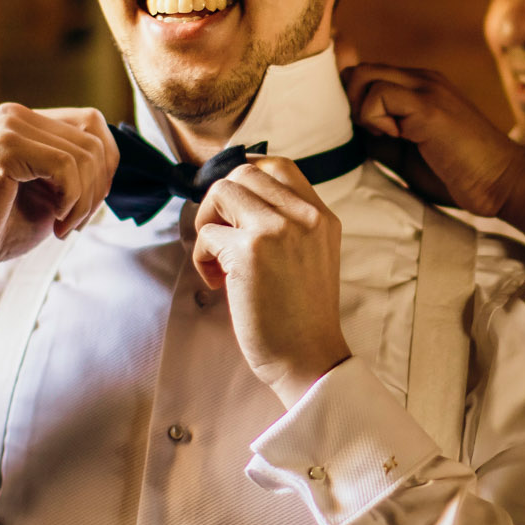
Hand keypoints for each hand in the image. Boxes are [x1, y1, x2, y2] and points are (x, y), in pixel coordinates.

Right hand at [0, 103, 117, 302]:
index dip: (105, 166)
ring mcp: (8, 126)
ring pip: (86, 155)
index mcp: (26, 121)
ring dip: (84, 201)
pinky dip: (72, 201)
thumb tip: (115, 159)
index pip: (93, 125)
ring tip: (63, 227)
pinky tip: (55, 222)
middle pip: (94, 139)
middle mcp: (15, 114)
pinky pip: (66, 166)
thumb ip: (78, 170)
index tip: (84, 207)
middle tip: (74, 223)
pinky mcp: (3, 147)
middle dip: (97, 188)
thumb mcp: (51, 193)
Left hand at [192, 156, 351, 406]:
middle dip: (220, 201)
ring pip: (222, 191)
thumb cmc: (302, 316)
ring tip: (216, 258)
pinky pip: (206, 234)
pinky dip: (201, 257)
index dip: (245, 175)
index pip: (278, 166)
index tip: (229, 203)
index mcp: (322, 216)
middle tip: (219, 237)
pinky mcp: (249, 251)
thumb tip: (236, 200)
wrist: (309, 358)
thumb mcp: (312, 256)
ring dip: (207, 222)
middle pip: (244, 172)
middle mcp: (304, 215)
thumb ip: (288, 225)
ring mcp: (277, 229)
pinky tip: (217, 283)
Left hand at [343, 63, 524, 252]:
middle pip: (358, 71)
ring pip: (362, 76)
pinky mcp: (428, 105)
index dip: (354, 104)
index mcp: (419, 87)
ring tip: (389, 137)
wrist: (504, 182)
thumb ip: (381, 137)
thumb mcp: (408, 154)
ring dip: (363, 111)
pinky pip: (378, 95)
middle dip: (351, 106)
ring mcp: (426, 87)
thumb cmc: (460, 174)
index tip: (369, 135)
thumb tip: (349, 133)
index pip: (367, 75)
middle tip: (374, 136)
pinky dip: (375, 119)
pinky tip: (400, 138)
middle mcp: (422, 78)